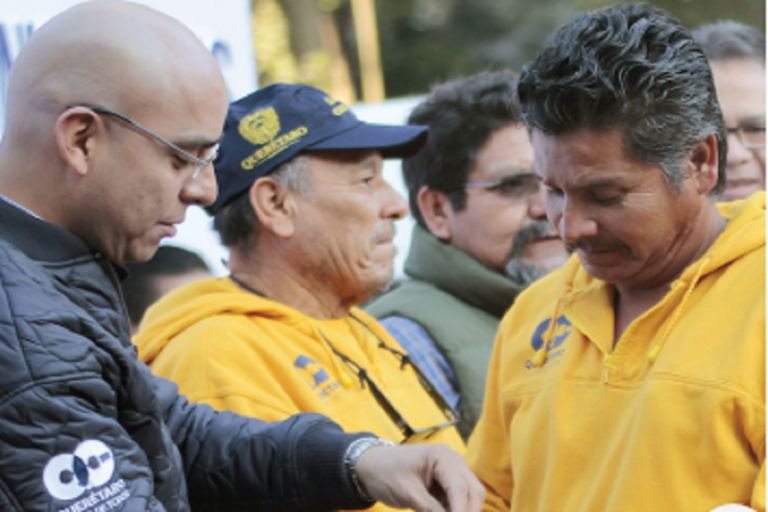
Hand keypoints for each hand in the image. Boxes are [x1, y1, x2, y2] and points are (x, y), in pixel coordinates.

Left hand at [354, 443, 484, 511]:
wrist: (370, 466)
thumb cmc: (385, 474)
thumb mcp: (408, 494)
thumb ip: (431, 511)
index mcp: (442, 456)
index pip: (460, 489)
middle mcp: (453, 460)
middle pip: (473, 493)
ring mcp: (453, 471)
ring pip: (470, 497)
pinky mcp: (448, 483)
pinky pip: (459, 500)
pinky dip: (454, 511)